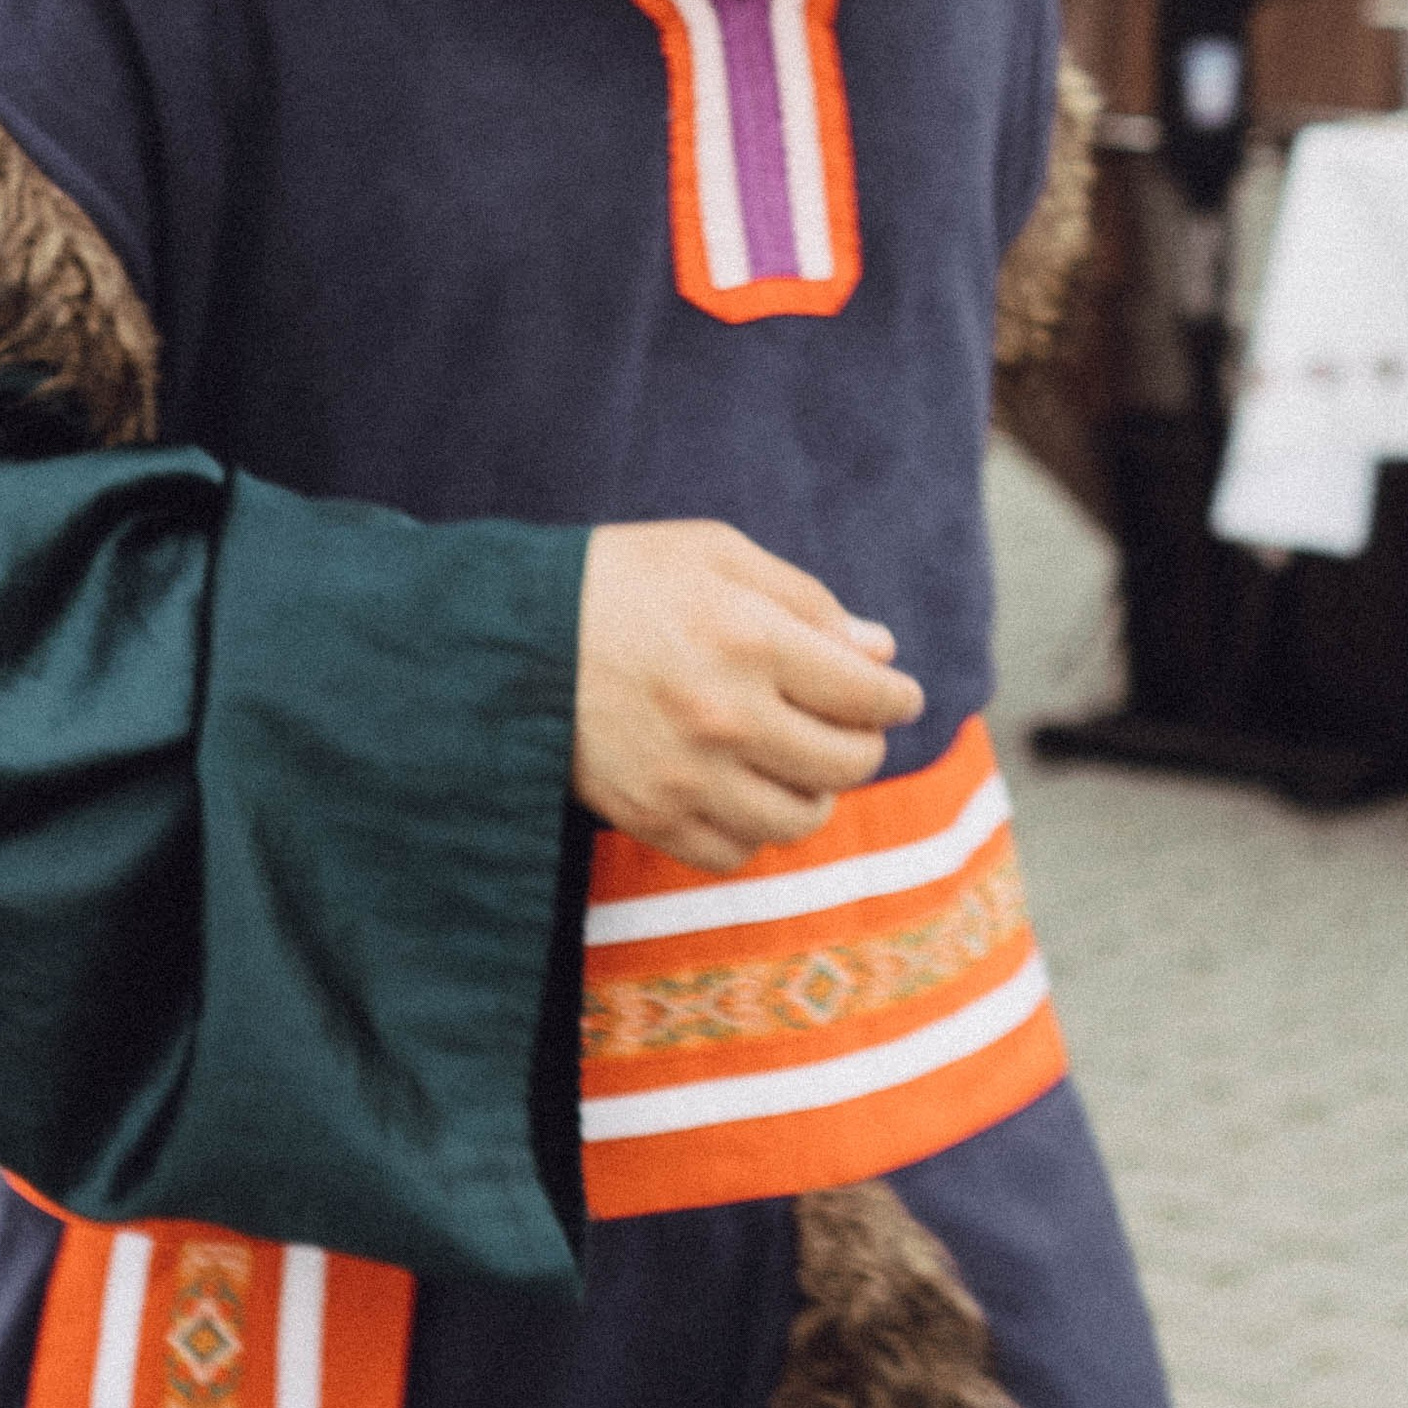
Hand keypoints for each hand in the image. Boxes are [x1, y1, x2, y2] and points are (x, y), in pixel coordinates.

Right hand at [573, 521, 923, 872]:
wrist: (507, 636)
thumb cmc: (618, 579)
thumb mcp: (714, 554)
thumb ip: (805, 599)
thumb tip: (879, 651)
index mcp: (750, 639)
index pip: (866, 694)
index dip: (897, 697)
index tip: (899, 696)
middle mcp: (727, 717)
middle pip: (846, 762)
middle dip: (862, 742)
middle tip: (849, 724)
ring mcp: (689, 778)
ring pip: (800, 819)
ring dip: (813, 791)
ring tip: (797, 760)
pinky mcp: (651, 820)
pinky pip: (737, 853)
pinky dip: (754, 828)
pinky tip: (742, 789)